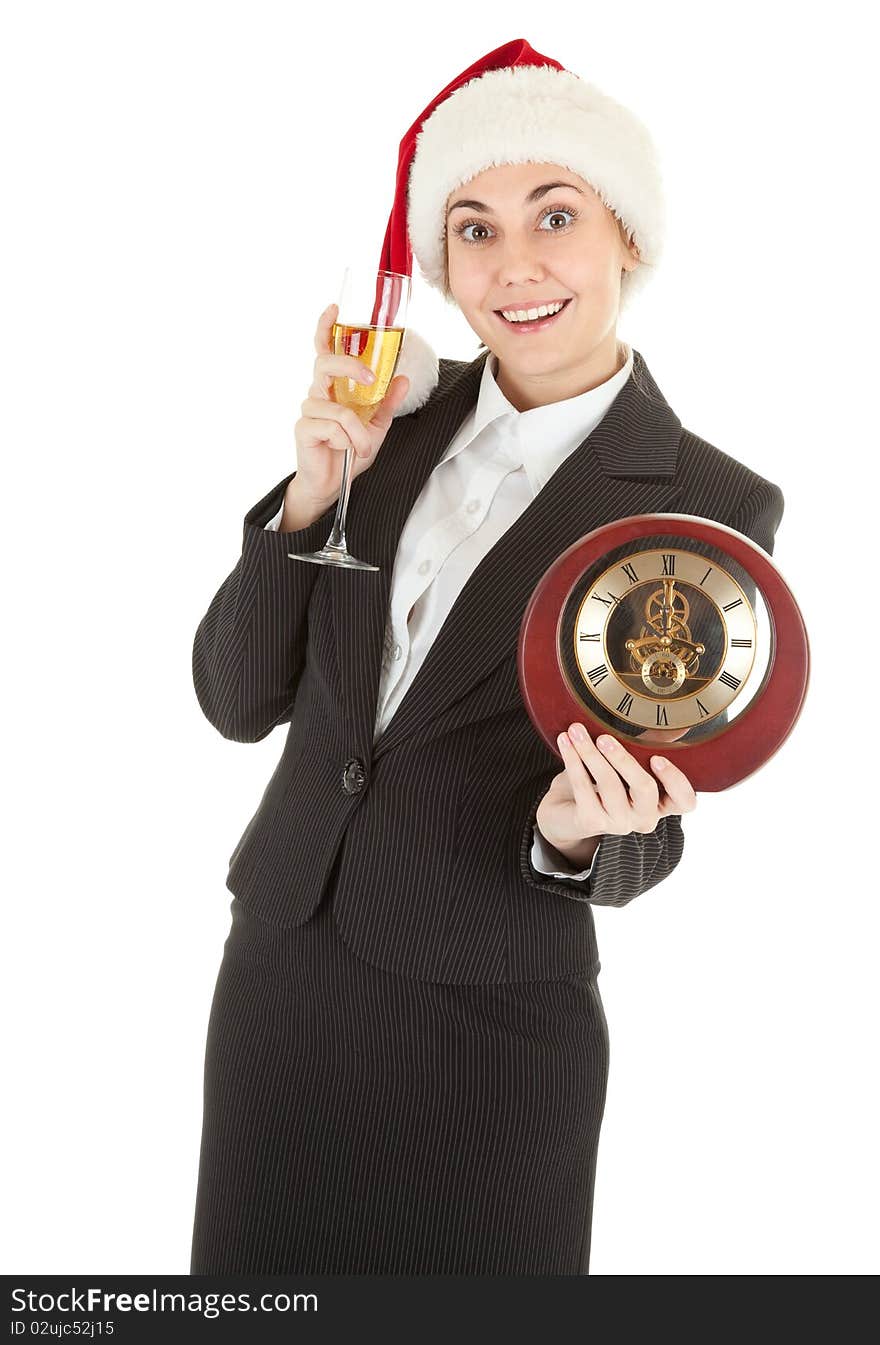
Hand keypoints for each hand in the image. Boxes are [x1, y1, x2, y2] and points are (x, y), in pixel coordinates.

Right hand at [291, 302, 410, 508]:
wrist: (333, 485)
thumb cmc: (348, 452)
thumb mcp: (377, 426)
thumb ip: (386, 402)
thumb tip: (402, 379)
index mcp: (334, 388)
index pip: (325, 350)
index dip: (326, 328)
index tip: (335, 308)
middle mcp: (318, 393)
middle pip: (325, 364)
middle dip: (348, 366)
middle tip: (369, 379)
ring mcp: (309, 410)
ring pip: (339, 409)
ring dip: (358, 432)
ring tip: (360, 447)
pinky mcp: (304, 429)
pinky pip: (333, 427)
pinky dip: (347, 441)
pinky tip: (344, 450)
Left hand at [535, 722, 696, 855]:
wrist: (565, 810)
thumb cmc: (601, 782)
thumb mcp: (624, 766)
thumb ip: (642, 750)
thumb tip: (662, 722)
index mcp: (659, 803)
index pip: (684, 801)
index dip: (676, 782)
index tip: (656, 758)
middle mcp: (643, 817)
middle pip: (645, 789)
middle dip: (624, 760)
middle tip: (605, 738)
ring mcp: (618, 822)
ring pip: (610, 784)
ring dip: (590, 753)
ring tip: (576, 730)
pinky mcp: (591, 822)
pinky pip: (583, 787)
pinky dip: (573, 760)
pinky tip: (565, 742)